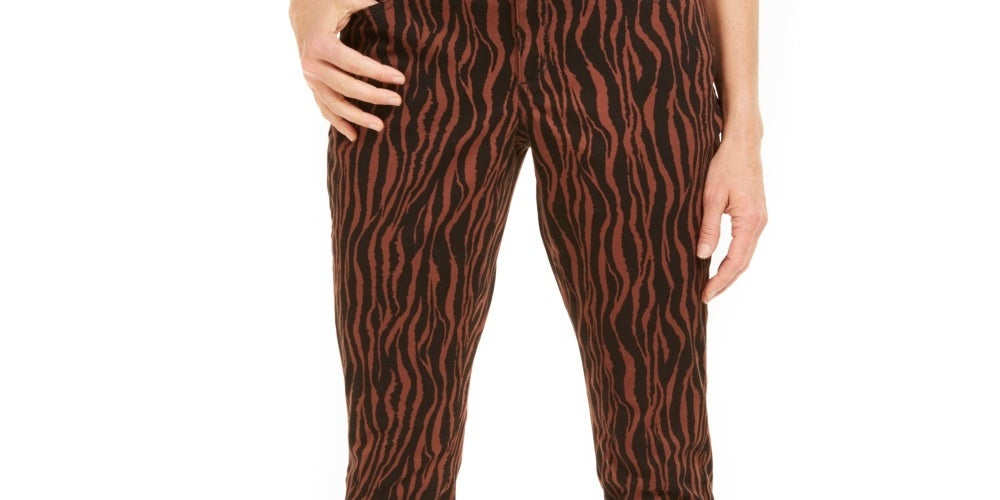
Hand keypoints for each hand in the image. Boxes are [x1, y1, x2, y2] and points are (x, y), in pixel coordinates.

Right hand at [289, 0, 406, 140]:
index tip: (400, 78)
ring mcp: (310, 78)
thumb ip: (368, 6)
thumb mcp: (346, 1)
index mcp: (320, 44)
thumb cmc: (329, 6)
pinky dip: (339, 123)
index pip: (352, 63)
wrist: (302, 12)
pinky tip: (355, 136)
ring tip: (381, 127)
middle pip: (345, 88)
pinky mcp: (312, 86)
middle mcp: (311, 65)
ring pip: (334, 104)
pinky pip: (325, 108)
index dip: (377, 72)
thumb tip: (394, 8)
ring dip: (357, 118)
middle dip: (372, 96)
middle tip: (397, 101)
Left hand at [696, 135, 767, 302]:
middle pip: (743, 263)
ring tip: (710, 285)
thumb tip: (703, 256)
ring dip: (729, 271)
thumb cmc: (725, 165)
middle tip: (705, 296)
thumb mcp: (711, 196)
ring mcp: (760, 219)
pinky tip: (719, 262)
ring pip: (745, 254)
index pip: (735, 261)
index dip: (720, 280)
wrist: (743, 143)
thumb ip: (709, 227)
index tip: (705, 294)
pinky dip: (733, 257)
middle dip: (725, 282)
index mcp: (750, 221)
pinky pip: (745, 243)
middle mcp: (759, 223)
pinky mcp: (755, 214)